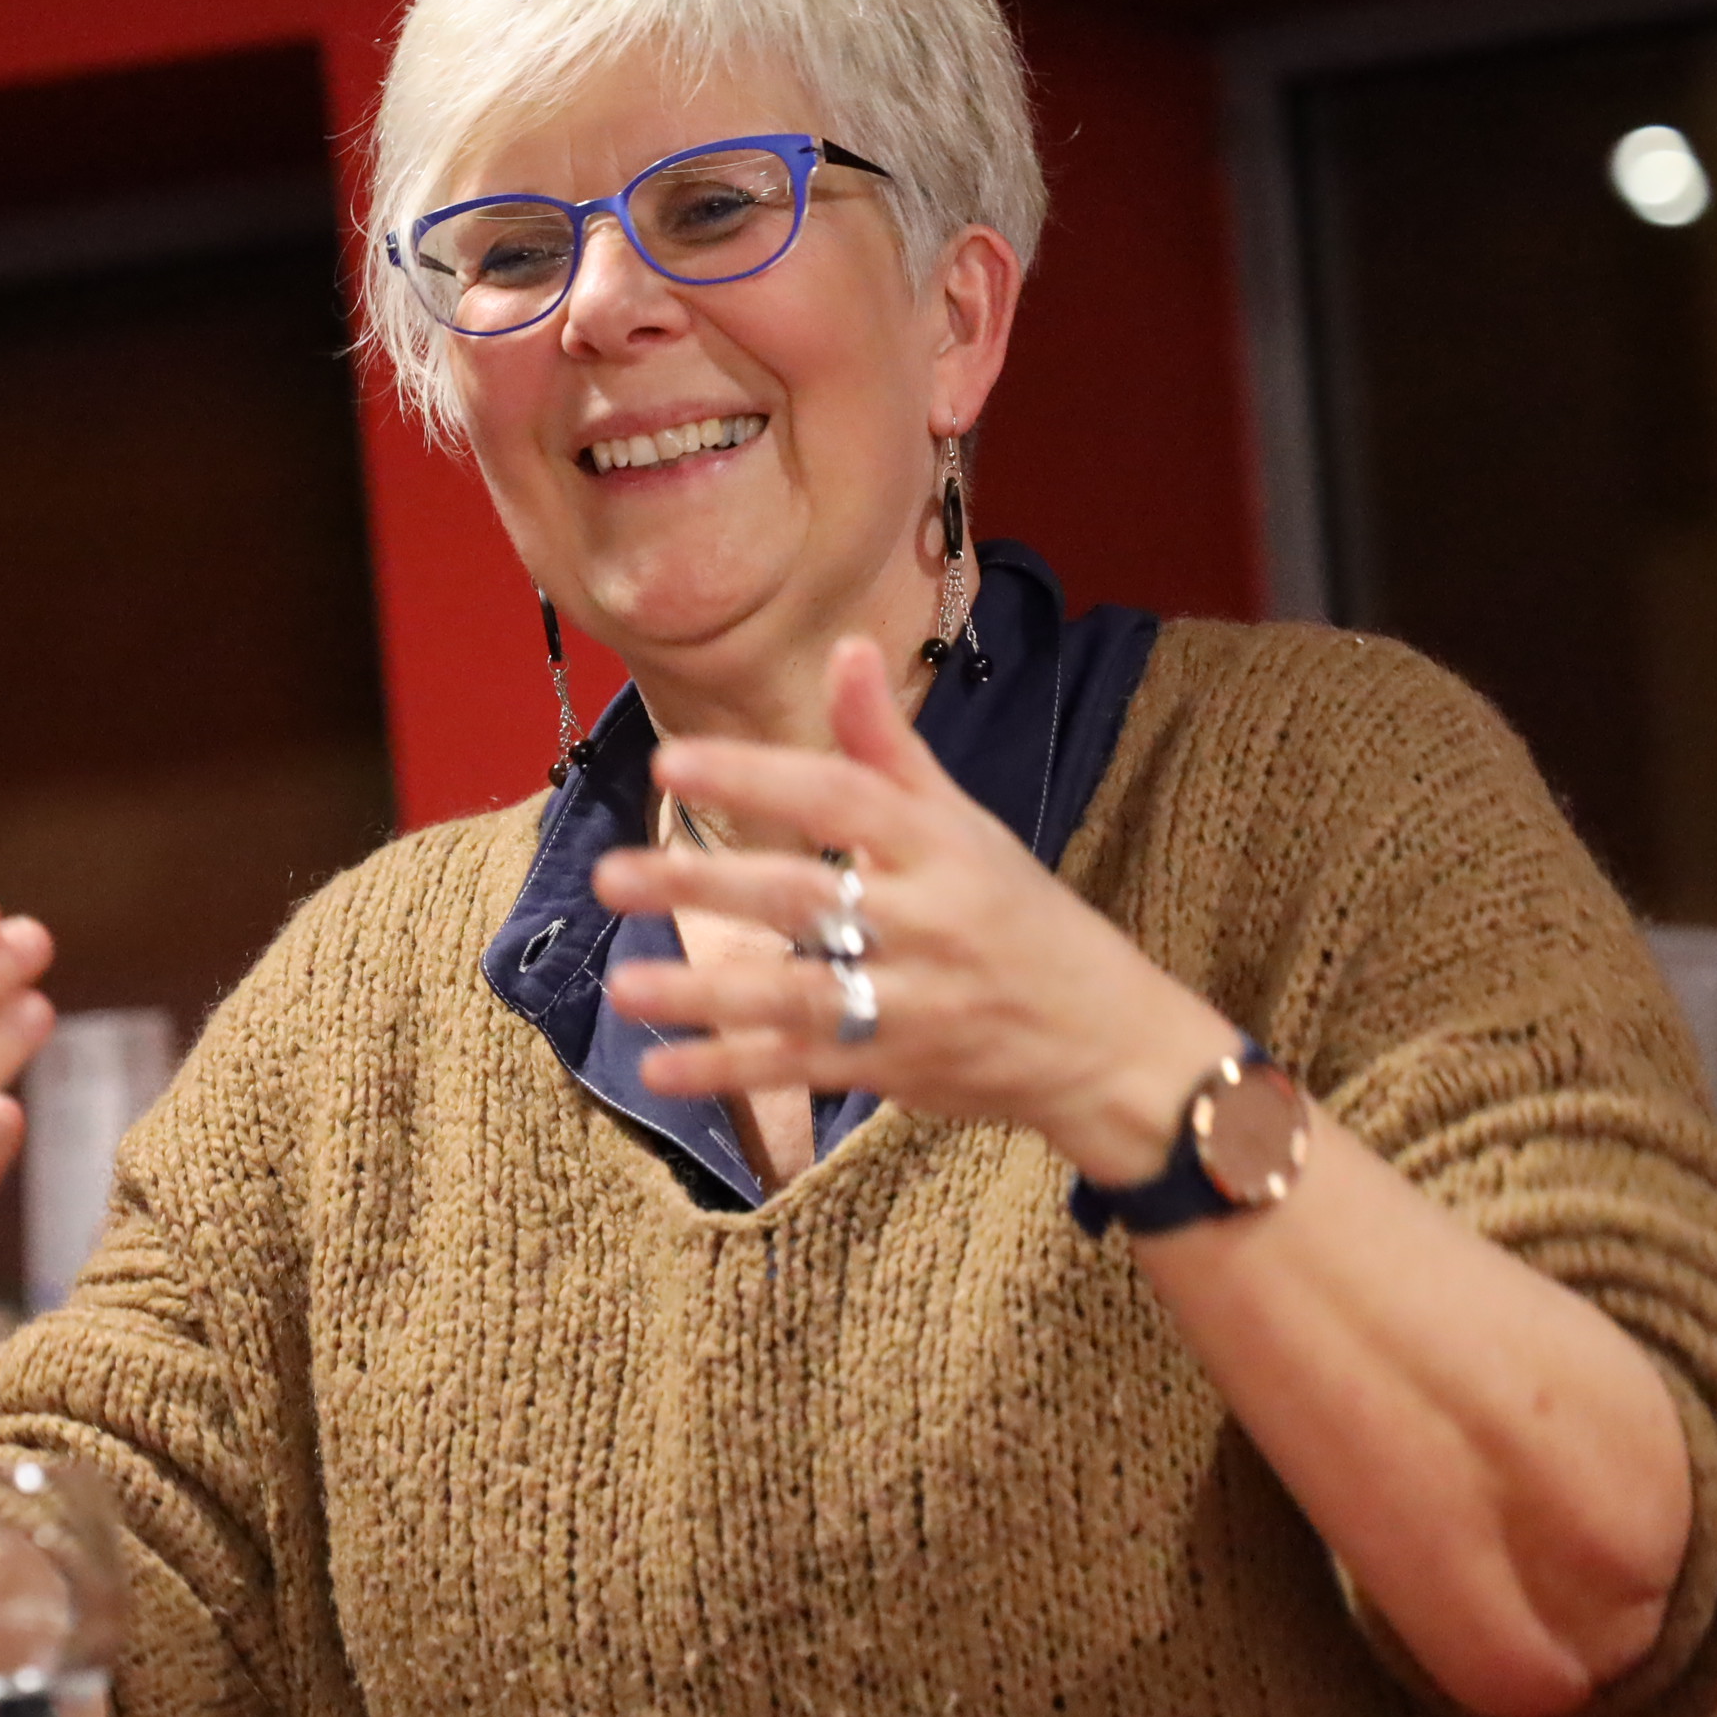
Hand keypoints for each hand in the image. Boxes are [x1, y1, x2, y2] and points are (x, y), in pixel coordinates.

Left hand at [593, 637, 1239, 1184]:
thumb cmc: (1021, 916)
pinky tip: (661, 1067)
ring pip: (797, 995)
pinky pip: (804, 1068)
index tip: (673, 763)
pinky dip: (732, 1070)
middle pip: (804, 898)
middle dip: (705, 886)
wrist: (1106, 1042)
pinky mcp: (897, 1068)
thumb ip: (889, 747)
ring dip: (707, 992)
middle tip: (611, 876)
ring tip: (625, 985)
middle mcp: (927, 920)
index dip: (756, 777)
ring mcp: (913, 1001)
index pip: (839, 797)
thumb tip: (847, 646)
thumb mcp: (966, 824)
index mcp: (941, 846)